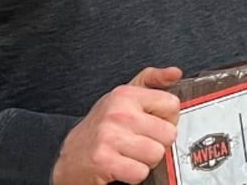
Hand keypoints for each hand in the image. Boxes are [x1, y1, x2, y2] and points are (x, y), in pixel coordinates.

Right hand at [51, 66, 182, 184]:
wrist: (71, 158)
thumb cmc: (102, 128)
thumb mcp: (124, 98)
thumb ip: (152, 81)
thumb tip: (175, 72)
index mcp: (125, 95)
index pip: (172, 105)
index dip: (166, 119)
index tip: (151, 124)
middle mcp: (117, 113)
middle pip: (168, 133)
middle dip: (158, 143)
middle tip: (139, 143)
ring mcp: (109, 137)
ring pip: (157, 154)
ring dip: (146, 160)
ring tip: (130, 155)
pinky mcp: (104, 161)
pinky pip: (141, 172)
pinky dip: (135, 175)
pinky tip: (122, 166)